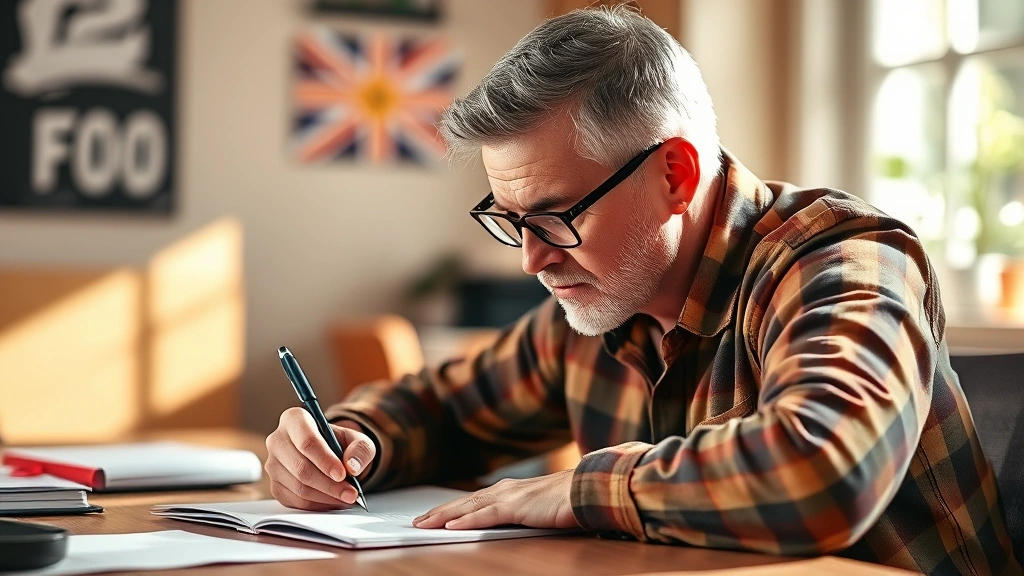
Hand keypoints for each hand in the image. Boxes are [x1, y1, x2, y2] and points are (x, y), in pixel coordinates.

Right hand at [265, 407, 375, 510]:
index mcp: (295, 419)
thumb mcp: (358, 440)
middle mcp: (277, 440)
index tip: (342, 473)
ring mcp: (273, 464)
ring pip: (299, 487)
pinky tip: (333, 501)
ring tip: (346, 497)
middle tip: (351, 493)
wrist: (329, 456)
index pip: (306, 441)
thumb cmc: (340, 444)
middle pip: (302, 467)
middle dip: (330, 484)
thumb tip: (352, 465)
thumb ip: (360, 449)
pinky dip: (318, 504)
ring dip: (326, 496)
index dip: (325, 460)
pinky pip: (295, 501)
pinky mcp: (275, 486)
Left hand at [412, 470, 578, 529]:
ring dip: (443, 516)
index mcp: (511, 490)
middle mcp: (506, 490)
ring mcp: (510, 497)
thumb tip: (518, 521)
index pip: (473, 500)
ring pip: (468, 507)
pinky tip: (450, 527)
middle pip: (464, 502)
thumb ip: (526, 512)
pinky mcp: (517, 507)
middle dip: (439, 512)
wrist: (590, 488)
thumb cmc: (572, 498)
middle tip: (417, 521)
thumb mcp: (542, 506)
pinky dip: (466, 521)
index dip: (452, 509)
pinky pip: (485, 516)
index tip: (433, 516)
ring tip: (423, 524)